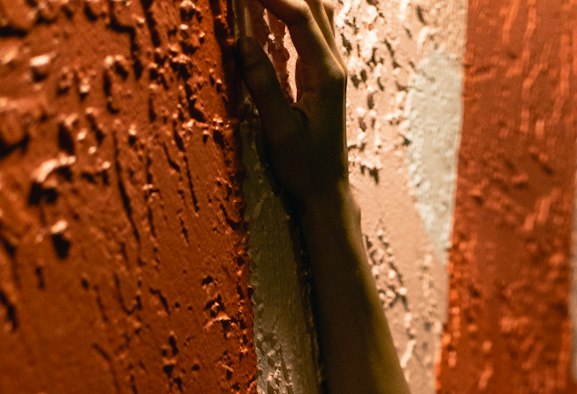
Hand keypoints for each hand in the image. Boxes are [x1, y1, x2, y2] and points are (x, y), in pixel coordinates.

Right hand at [237, 0, 348, 204]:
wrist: (326, 191)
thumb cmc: (305, 167)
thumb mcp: (280, 130)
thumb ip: (263, 85)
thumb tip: (242, 41)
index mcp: (326, 75)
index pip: (301, 17)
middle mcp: (334, 65)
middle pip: (316, 4)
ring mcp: (331, 68)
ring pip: (319, 12)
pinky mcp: (322, 74)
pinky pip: (312, 28)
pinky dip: (294, 10)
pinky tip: (274, 6)